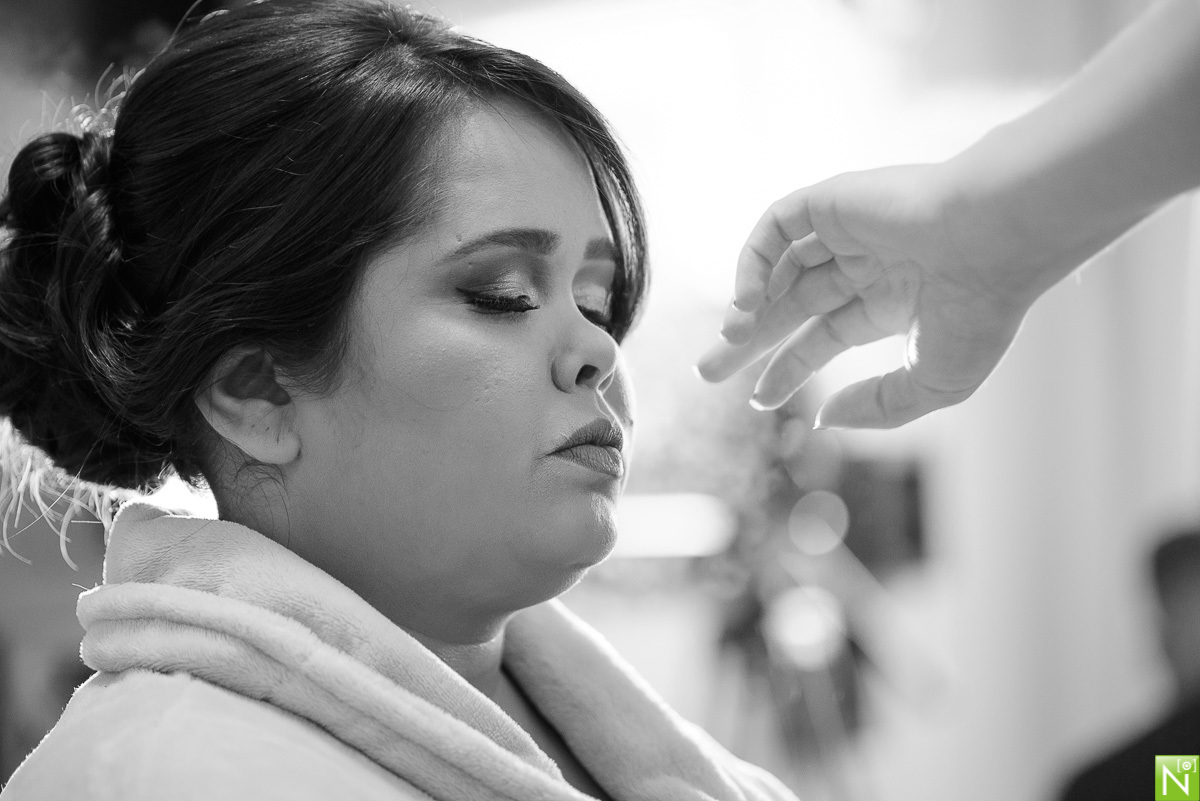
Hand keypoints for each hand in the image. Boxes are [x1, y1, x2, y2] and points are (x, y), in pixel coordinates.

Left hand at [695, 162, 1058, 428]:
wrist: (1001, 238)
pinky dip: (754, 260)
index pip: (822, 337)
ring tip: (729, 340)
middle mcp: (866, 264)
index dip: (786, 367)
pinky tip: (747, 300)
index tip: (758, 398)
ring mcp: (848, 231)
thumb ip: (878, 408)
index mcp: (891, 302)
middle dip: (747, 340)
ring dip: (747, 306)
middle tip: (706, 372)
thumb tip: (824, 420)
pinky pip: (776, 228)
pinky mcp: (832, 200)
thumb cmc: (982, 312)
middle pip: (788, 306)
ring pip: (777, 269)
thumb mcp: (932, 383)